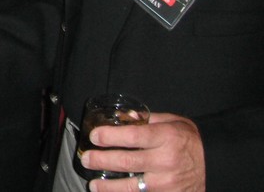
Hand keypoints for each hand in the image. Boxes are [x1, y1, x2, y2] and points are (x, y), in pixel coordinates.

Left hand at [82, 113, 203, 191]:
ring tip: (93, 183)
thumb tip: (120, 116)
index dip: (110, 136)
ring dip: (109, 186)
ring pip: (132, 186)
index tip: (94, 136)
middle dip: (102, 160)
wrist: (216, 165)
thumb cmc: (190, 141)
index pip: (132, 137)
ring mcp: (167, 182)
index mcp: (166, 138)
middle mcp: (166, 161)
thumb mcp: (173, 122)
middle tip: (86, 158)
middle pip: (127, 162)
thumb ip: (146, 119)